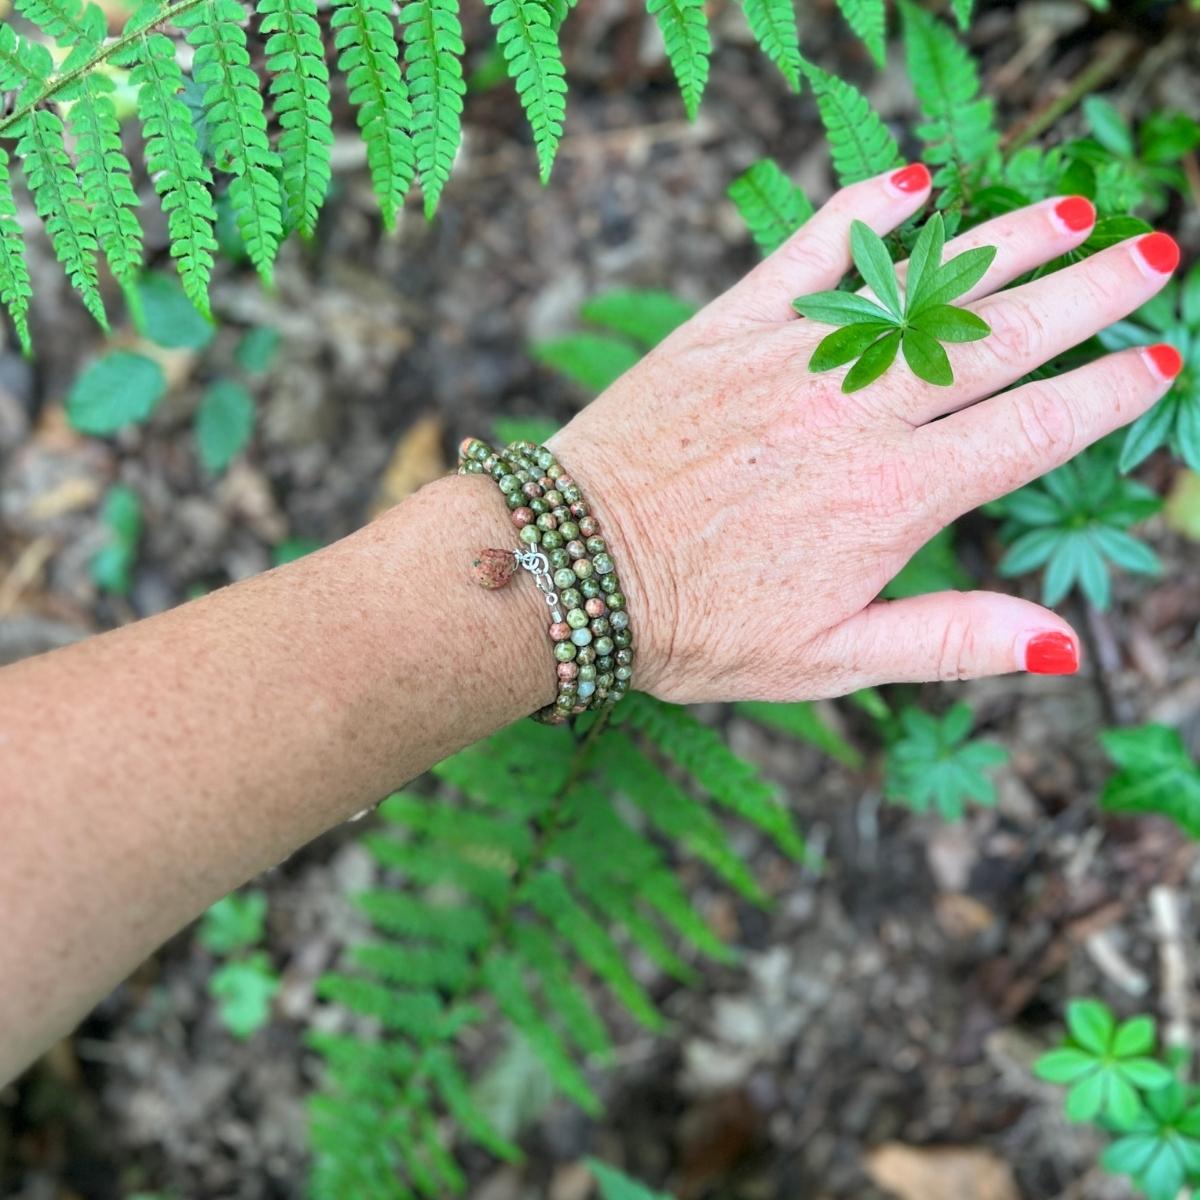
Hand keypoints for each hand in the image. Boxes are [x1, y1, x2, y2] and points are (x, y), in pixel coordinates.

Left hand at [550, 164, 1181, 703]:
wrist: (570, 570)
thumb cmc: (693, 627)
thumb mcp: (829, 660)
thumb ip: (949, 642)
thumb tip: (1063, 646)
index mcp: (892, 501)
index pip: (1033, 430)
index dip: (1105, 394)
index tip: (1157, 361)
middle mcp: (855, 416)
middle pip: (999, 340)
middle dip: (1085, 294)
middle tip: (1149, 256)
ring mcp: (792, 361)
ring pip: (923, 287)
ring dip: (1004, 244)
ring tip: (1069, 212)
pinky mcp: (728, 329)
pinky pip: (811, 253)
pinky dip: (866, 213)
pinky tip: (917, 181)